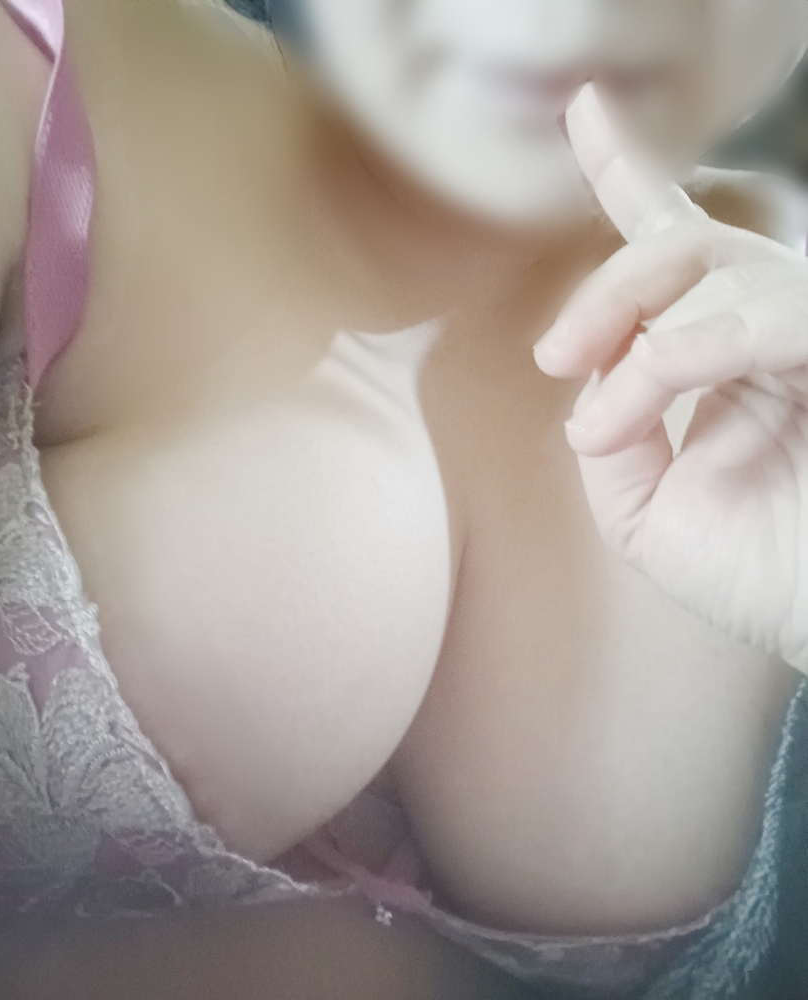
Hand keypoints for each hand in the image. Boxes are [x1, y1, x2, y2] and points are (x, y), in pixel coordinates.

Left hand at [534, 83, 807, 672]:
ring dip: (641, 332)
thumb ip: (614, 435)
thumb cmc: (753, 579)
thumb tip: (590, 377)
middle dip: (610, 286)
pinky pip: (771, 310)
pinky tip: (646, 392)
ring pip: (724, 266)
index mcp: (721, 358)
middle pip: (690, 244)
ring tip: (598, 416)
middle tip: (555, 354)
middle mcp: (770, 333)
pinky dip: (691, 348)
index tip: (583, 109)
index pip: (678, 249)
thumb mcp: (646, 511)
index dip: (630, 172)